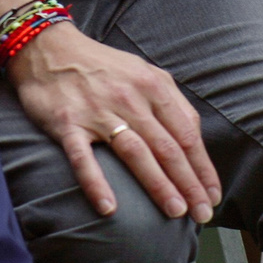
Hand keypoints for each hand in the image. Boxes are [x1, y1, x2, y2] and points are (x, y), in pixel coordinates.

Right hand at [9, 21, 219, 222]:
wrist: (49, 48)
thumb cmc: (103, 66)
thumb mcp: (144, 72)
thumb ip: (170, 101)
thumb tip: (194, 137)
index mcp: (153, 86)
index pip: (186, 133)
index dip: (202, 167)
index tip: (213, 195)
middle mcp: (130, 99)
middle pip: (167, 147)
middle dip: (189, 183)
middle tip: (202, 214)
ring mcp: (98, 112)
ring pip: (135, 153)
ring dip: (158, 184)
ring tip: (174, 212)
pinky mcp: (67, 123)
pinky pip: (83, 158)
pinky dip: (96, 183)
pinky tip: (109, 208)